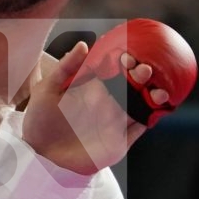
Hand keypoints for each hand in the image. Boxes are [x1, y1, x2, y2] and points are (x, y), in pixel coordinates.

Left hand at [20, 42, 155, 175]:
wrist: (40, 153)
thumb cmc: (40, 119)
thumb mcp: (47, 90)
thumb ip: (65, 68)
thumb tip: (83, 45)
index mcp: (92, 86)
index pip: (113, 69)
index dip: (122, 61)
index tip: (125, 57)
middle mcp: (108, 101)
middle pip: (132, 84)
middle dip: (141, 75)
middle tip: (143, 70)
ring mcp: (115, 121)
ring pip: (142, 104)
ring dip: (154, 96)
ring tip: (158, 91)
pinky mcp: (119, 141)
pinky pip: (140, 128)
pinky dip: (151, 118)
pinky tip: (157, 110)